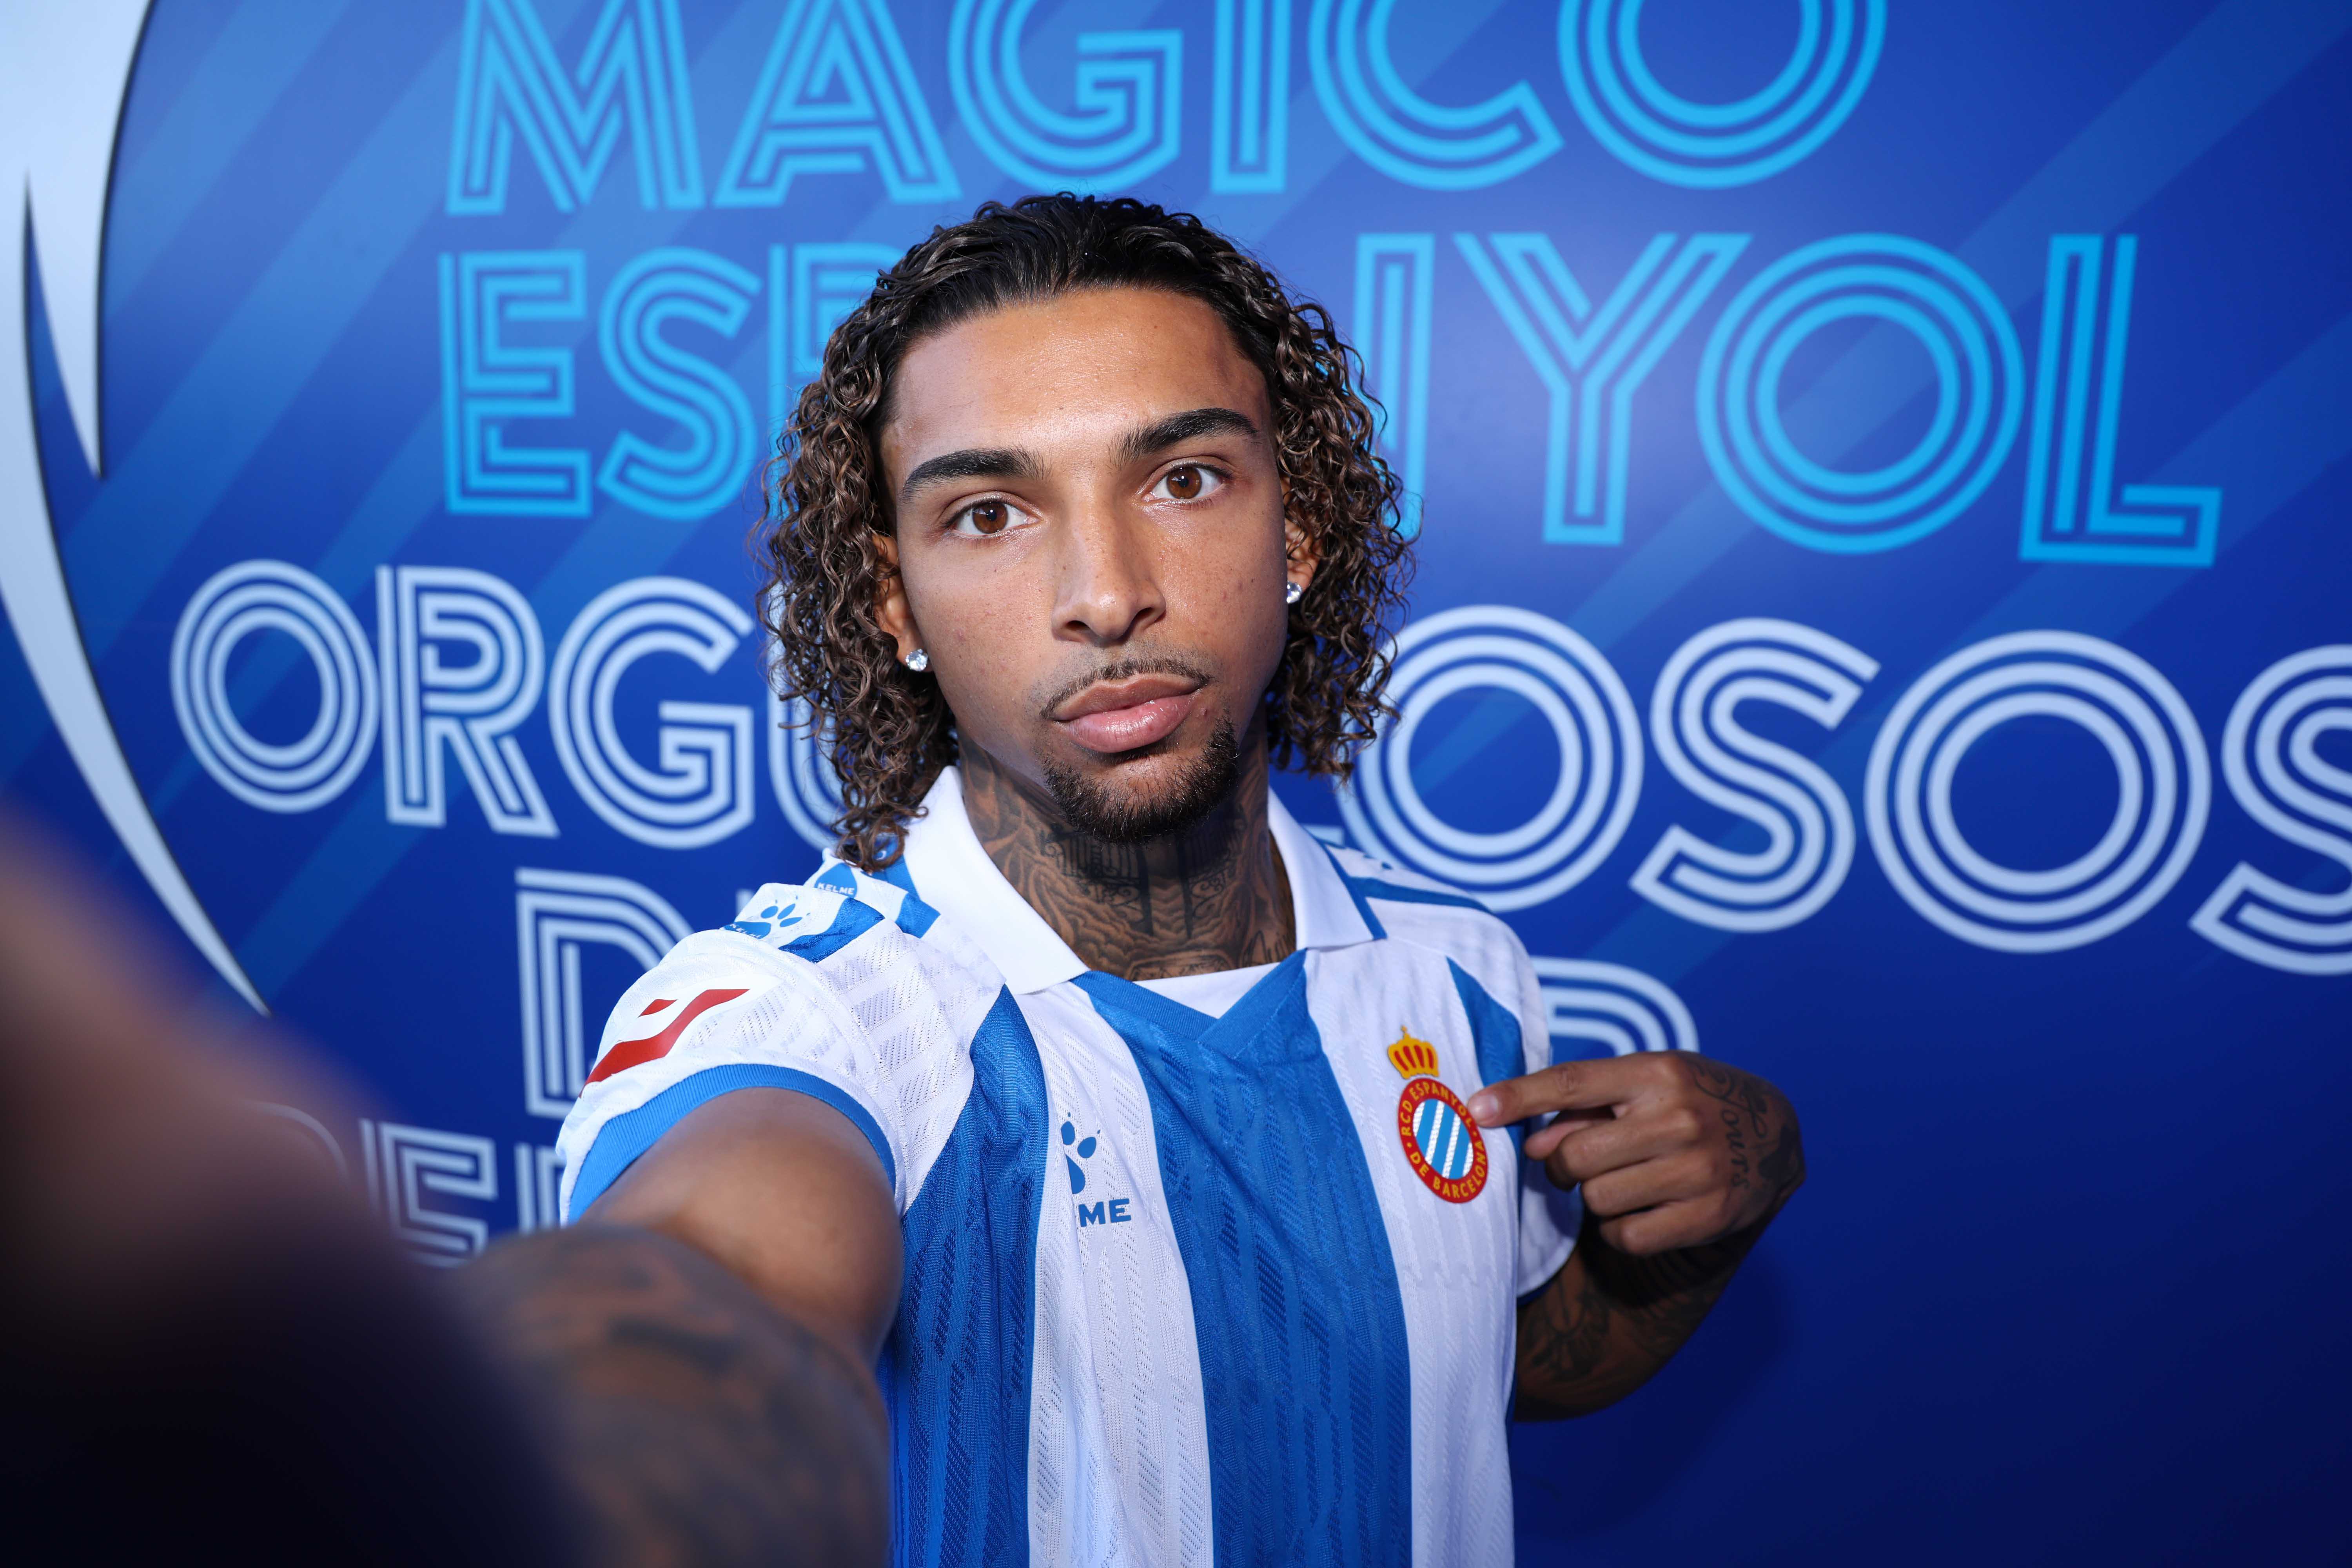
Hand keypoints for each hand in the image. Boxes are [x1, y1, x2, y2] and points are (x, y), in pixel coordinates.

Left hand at [1468, 1053, 1803, 1256]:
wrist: (1771, 1136)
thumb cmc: (1685, 1103)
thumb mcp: (1643, 1086)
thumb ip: (1582, 1109)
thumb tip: (1531, 1144)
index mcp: (1658, 1072)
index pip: (1573, 1082)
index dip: (1519, 1096)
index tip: (1477, 1108)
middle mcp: (1681, 1118)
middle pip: (1575, 1156)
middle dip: (1562, 1165)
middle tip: (1579, 1162)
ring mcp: (1699, 1169)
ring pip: (1597, 1200)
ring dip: (1596, 1197)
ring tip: (1627, 1178)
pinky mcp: (1709, 1216)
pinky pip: (1625, 1236)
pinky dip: (1621, 1229)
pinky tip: (1645, 1206)